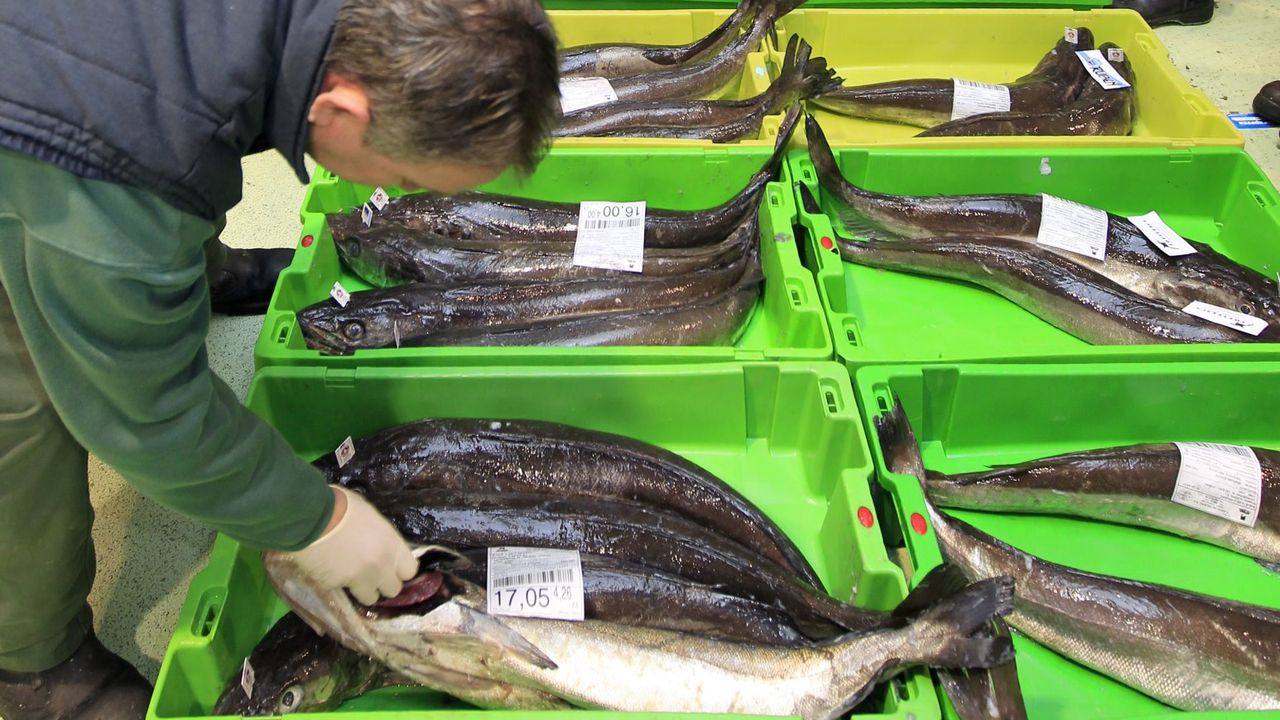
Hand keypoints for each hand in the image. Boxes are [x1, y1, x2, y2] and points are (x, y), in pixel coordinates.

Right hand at [284, 485, 416, 604]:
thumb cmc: (342, 505)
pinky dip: (338, 583)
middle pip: (393, 589)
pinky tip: (329, 569)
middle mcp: (380, 567)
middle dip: (383, 583)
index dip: (400, 570)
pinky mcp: (336, 587)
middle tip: (371, 573)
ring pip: (370, 598)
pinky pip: (342, 591)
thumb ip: (381, 537)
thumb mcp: (371, 516)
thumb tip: (379, 543)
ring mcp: (359, 580)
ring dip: (363, 589)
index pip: (410, 571)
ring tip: (351, 575)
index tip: (391, 566)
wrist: (311, 517)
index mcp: (392, 546)